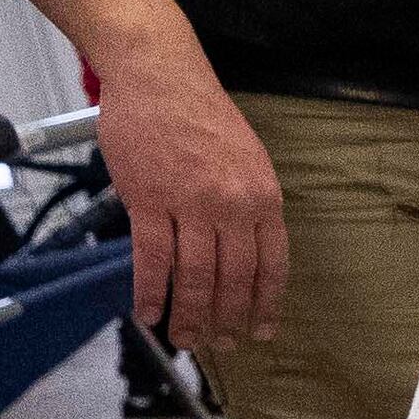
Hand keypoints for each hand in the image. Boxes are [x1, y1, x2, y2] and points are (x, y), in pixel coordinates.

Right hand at [94, 34, 286, 349]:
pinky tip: (148, 312)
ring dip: (189, 315)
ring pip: (194, 276)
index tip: (260, 331)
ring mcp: (190, 203)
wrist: (159, 73)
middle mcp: (232, 204)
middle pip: (233, 280)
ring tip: (184, 337)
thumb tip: (248, 252)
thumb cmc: (200, 114)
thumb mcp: (247, 158)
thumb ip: (250, 205)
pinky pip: (151, 259)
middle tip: (219, 345)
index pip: (271, 266)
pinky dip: (149, 291)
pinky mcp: (148, 199)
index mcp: (263, 196)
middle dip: (227, 320)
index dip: (265, 305)